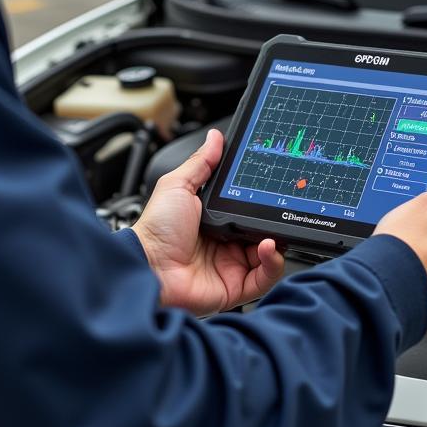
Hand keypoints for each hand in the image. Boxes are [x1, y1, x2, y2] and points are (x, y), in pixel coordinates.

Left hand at [132, 129, 285, 315]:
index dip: (261, 201)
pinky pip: (265, 278)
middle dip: (274, 222)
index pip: (248, 209)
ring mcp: (231, 266)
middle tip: (278, 211)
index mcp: (214, 220)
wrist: (148, 266)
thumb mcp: (179, 186)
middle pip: (262, 232)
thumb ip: (201, 163)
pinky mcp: (236, 287)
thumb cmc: (156, 230)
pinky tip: (269, 248)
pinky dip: (274, 263)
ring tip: (272, 232)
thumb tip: (215, 139)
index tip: (271, 188)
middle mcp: (225, 244)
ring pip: (269, 255)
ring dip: (277, 242)